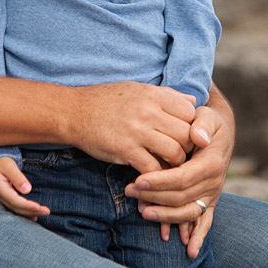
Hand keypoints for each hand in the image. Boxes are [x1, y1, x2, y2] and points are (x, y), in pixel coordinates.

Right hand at [0, 157, 49, 220]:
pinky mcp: (3, 199)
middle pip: (17, 208)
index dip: (27, 206)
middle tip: (47, 211)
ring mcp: (0, 200)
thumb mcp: (9, 166)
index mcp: (0, 189)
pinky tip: (33, 216)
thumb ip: (18, 177)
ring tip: (43, 214)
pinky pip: (14, 209)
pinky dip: (23, 214)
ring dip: (29, 214)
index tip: (39, 207)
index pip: (15, 201)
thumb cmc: (0, 161)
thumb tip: (28, 190)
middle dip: (32, 211)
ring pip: (15, 211)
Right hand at [67, 82, 196, 173]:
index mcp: (153, 95)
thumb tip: (193, 100)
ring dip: (175, 164)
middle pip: (186, 134)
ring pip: (175, 153)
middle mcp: (148, 111)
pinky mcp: (125, 150)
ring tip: (169, 167)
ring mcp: (137, 132)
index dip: (192, 126)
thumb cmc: (106, 100)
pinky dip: (156, 177)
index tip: (187, 136)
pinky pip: (152, 169)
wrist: (74, 112)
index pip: (190, 112)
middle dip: (188, 148)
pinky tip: (152, 177)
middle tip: (182, 155)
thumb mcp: (137, 89)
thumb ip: (167, 95)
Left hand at [125, 104, 231, 257]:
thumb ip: (201, 123)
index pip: (183, 177)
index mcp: (212, 162)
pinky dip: (198, 237)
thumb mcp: (206, 116)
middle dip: (154, 196)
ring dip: (166, 216)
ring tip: (142, 211)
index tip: (139, 180)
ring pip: (189, 212)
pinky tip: (189, 251)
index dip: (161, 181)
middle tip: (129, 190)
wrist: (218, 133)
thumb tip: (198, 137)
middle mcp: (215, 182)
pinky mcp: (209, 201)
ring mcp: (212, 194)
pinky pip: (205, 222)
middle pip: (182, 197)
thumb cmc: (206, 122)